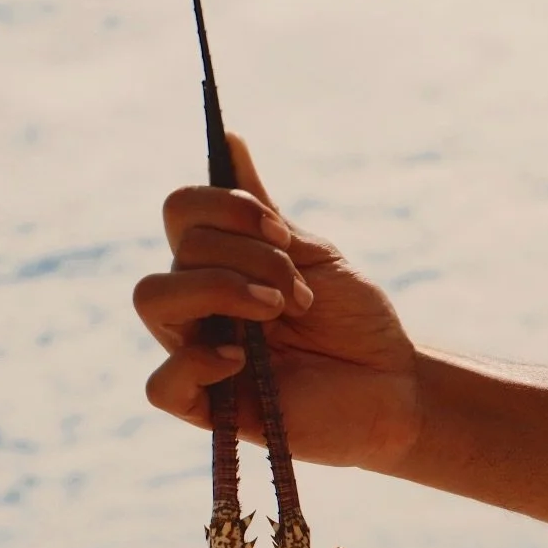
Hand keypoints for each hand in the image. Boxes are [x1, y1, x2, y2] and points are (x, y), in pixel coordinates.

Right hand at [133, 134, 420, 473]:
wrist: (393, 383)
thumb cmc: (355, 322)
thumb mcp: (313, 254)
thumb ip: (262, 212)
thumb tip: (227, 139)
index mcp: (219, 264)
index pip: (181, 212)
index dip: (226, 206)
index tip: (284, 233)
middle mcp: (199, 306)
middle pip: (178, 248)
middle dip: (247, 254)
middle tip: (297, 290)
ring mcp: (197, 354)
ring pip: (154, 299)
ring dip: (223, 290)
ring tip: (280, 311)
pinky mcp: (206, 408)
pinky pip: (160, 386)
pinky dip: (196, 362)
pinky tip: (241, 359)